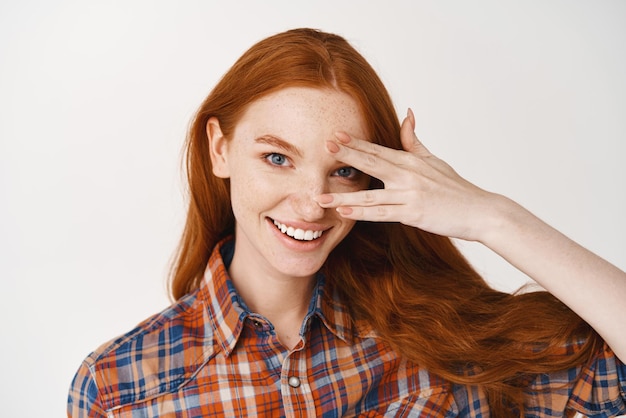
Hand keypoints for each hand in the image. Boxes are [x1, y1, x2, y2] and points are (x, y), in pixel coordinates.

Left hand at [316, 109, 497, 241]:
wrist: (480, 211)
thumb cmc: (455, 187)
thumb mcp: (434, 160)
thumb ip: (414, 140)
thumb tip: (407, 114)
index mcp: (410, 161)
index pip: (377, 149)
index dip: (355, 142)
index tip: (334, 135)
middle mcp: (408, 174)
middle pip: (372, 163)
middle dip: (346, 155)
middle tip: (323, 147)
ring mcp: (410, 194)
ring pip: (371, 194)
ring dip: (344, 196)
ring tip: (321, 197)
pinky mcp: (413, 213)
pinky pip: (382, 213)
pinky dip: (362, 213)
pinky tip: (344, 212)